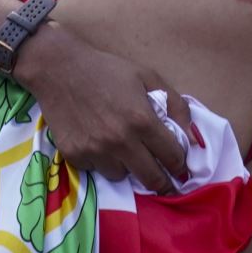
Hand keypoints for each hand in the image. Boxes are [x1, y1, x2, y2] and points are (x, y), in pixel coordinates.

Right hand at [13, 22, 191, 194]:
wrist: (58, 68)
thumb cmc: (107, 70)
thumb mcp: (148, 77)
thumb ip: (176, 106)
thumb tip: (193, 138)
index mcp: (142, 120)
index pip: (173, 157)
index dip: (181, 165)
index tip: (182, 170)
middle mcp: (121, 141)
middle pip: (152, 178)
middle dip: (163, 183)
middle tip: (166, 183)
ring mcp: (96, 151)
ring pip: (122, 176)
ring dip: (127, 167)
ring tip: (122, 150)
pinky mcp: (75, 156)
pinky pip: (96, 170)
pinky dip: (101, 161)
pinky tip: (97, 142)